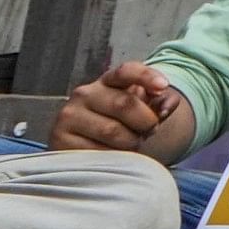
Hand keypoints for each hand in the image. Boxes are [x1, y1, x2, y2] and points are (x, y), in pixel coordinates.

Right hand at [54, 62, 185, 154]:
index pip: (126, 71)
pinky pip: (97, 152)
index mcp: (107, 82)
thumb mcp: (140, 112)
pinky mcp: (60, 139)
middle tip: (149, 131)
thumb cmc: (119, 127)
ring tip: (129, 144)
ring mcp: (69, 116)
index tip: (164, 85)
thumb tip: (168, 105)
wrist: (84, 150)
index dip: (146, 76)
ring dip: (130, 143)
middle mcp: (84, 94)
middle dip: (146, 122)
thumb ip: (159, 104)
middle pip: (126, 104)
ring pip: (112, 131)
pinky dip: (112, 157)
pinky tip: (111, 155)